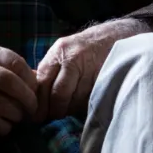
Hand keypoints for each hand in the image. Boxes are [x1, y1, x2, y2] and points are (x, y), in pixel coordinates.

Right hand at [0, 43, 38, 134]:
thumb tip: (37, 79)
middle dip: (28, 99)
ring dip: (17, 115)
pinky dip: (5, 126)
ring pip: (7, 107)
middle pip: (13, 85)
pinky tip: (4, 124)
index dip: (30, 78)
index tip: (34, 88)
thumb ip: (5, 65)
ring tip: (16, 116)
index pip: (17, 63)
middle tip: (32, 107)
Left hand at [34, 18, 148, 121]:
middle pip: (59, 95)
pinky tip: (85, 102)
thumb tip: (35, 100)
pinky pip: (91, 98)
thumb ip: (49, 72)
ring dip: (71, 109)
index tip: (37, 115)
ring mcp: (91, 67)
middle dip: (55, 110)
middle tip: (54, 116)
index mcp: (58, 53)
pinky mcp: (105, 76)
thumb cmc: (85, 49)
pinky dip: (86, 104)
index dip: (40, 103)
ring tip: (71, 108)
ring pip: (76, 99)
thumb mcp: (64, 53)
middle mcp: (73, 58)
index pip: (43, 84)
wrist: (116, 36)